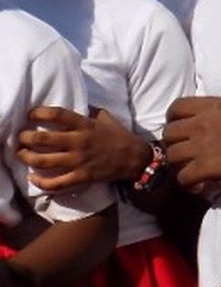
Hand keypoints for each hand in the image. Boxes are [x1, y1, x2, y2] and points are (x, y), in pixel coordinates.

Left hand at [17, 106, 149, 189]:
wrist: (135, 158)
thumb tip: (75, 103)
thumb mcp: (106, 117)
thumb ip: (89, 111)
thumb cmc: (119, 136)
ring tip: (21, 154)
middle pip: (43, 139)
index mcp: (85, 125)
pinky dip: (40, 183)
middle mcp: (79, 142)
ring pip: (44, 161)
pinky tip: (33, 179)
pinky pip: (56, 183)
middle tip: (20, 138)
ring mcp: (79, 161)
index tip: (30, 114)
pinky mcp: (81, 177)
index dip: (39, 113)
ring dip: (27, 157)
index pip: (57, 115)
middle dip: (25, 138)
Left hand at [163, 96, 220, 189]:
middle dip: (174, 146)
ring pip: (172, 156)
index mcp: (215, 105)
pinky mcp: (209, 166)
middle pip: (168, 133)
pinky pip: (183, 177)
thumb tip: (196, 126)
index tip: (182, 133)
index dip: (173, 120)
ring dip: (179, 167)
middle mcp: (206, 121)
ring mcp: (206, 144)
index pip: (176, 107)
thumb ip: (215, 116)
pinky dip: (188, 184)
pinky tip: (200, 186)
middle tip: (186, 157)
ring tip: (193, 173)